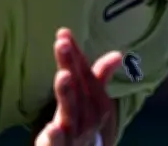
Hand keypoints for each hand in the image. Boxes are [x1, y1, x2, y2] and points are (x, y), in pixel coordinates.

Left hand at [35, 28, 121, 145]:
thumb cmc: (86, 125)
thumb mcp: (92, 102)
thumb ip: (100, 77)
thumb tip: (118, 54)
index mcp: (98, 102)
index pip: (85, 73)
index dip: (75, 54)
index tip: (63, 33)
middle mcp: (90, 116)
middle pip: (78, 87)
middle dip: (71, 65)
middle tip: (63, 44)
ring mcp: (76, 134)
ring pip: (71, 112)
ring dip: (67, 94)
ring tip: (62, 75)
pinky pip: (59, 145)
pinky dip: (55, 138)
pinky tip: (49, 129)